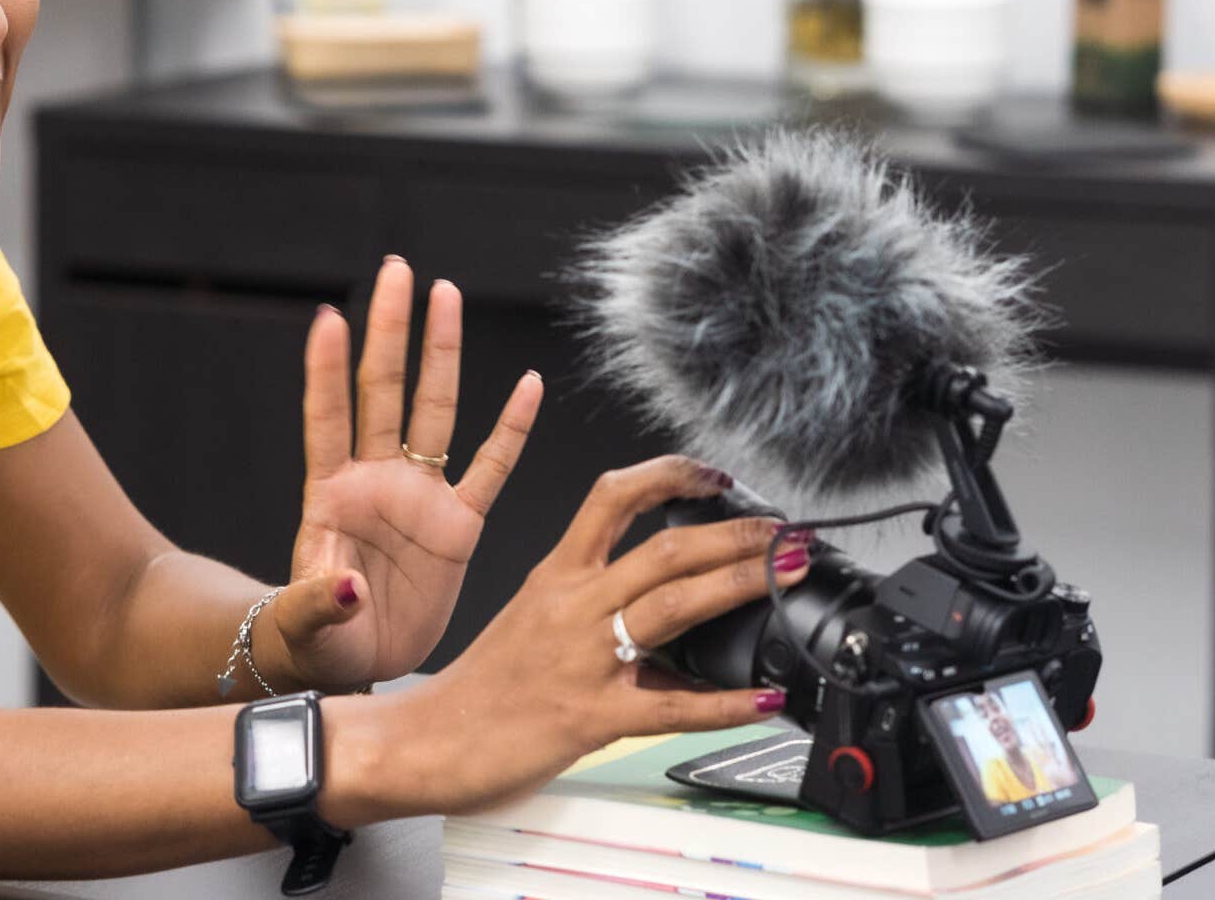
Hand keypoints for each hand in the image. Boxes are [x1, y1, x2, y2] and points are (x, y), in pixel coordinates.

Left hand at [265, 257, 537, 692]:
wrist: (356, 667)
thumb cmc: (318, 640)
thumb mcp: (307, 625)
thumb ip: (320, 602)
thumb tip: (345, 586)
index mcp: (330, 495)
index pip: (327, 417)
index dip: (327, 370)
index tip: (329, 317)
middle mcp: (376, 481)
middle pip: (384, 390)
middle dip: (390, 329)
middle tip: (397, 269)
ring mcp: (419, 496)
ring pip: (434, 410)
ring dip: (440, 352)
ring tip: (444, 293)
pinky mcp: (458, 525)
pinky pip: (491, 467)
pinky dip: (510, 428)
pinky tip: (526, 384)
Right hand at [335, 455, 808, 822]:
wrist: (429, 740)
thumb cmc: (481, 686)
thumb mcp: (531, 619)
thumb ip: (591, 602)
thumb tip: (661, 603)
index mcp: (555, 575)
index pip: (612, 498)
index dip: (669, 476)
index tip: (714, 475)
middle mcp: (572, 606)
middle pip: (663, 548)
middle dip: (733, 535)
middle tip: (783, 532)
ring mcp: (583, 659)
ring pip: (672, 606)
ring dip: (737, 585)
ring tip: (784, 576)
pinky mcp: (590, 715)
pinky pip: (670, 706)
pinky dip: (724, 703)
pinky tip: (762, 699)